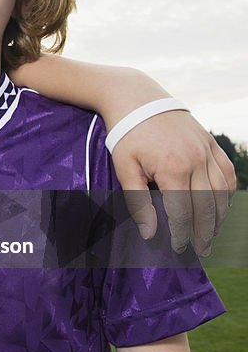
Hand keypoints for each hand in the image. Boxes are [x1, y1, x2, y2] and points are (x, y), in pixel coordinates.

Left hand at [112, 111, 235, 254]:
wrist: (138, 100)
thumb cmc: (127, 135)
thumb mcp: (124, 168)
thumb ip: (138, 201)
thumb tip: (150, 233)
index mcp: (173, 168)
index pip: (183, 212)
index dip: (182, 233)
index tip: (179, 247)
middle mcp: (196, 160)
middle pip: (207, 206)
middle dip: (204, 232)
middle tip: (200, 250)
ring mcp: (208, 151)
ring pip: (222, 193)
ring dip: (218, 217)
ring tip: (210, 234)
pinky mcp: (212, 145)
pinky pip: (227, 175)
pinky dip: (227, 194)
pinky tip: (219, 208)